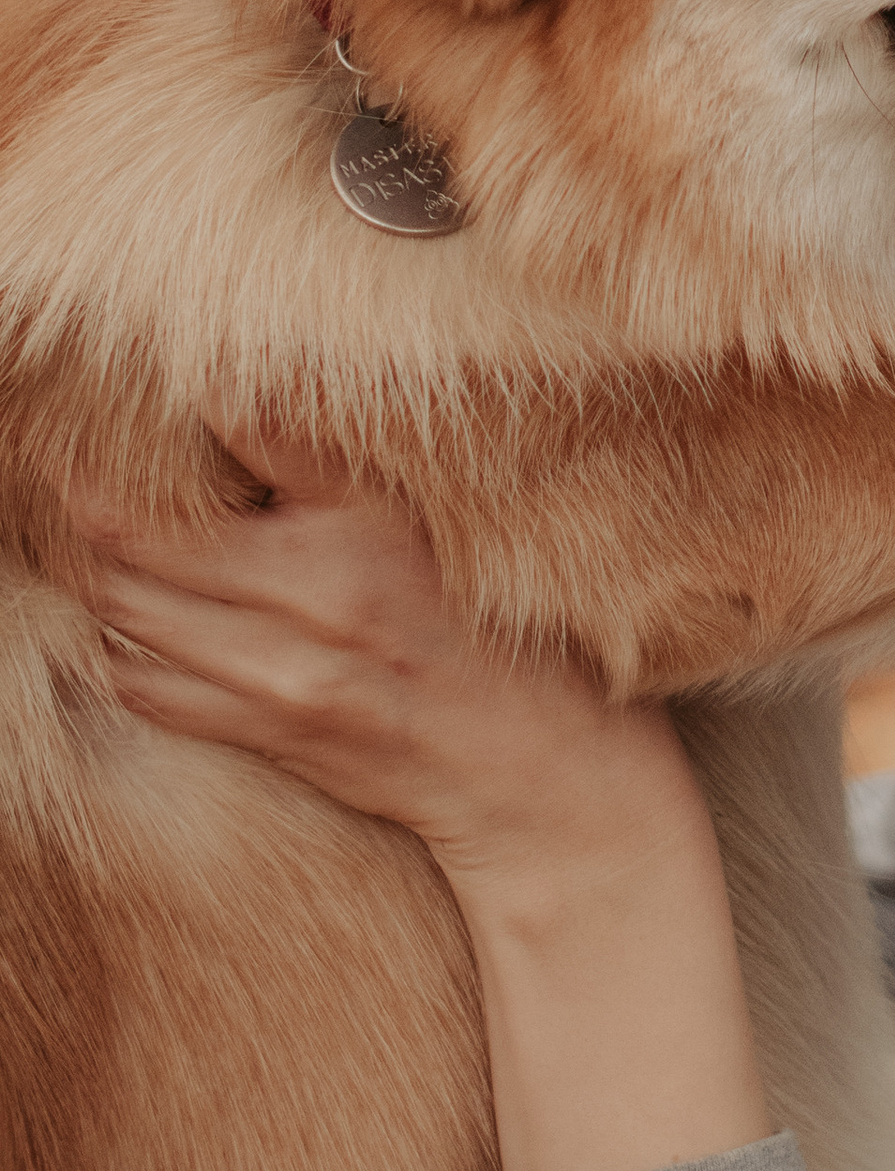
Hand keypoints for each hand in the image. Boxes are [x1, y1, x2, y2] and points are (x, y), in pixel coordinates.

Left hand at [76, 431, 703, 904]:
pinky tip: (137, 632)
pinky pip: (148, 689)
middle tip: (78, 474)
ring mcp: (286, 673)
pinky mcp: (271, 730)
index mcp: (370, 522)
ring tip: (105, 549)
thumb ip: (326, 467)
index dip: (176, 414)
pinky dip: (124, 654)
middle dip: (96, 501)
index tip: (136, 401)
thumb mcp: (432, 524)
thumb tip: (230, 405)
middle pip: (144, 536)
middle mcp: (321, 593)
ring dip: (103, 577)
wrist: (540, 769)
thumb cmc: (501, 629)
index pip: (241, 433)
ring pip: (131, 611)